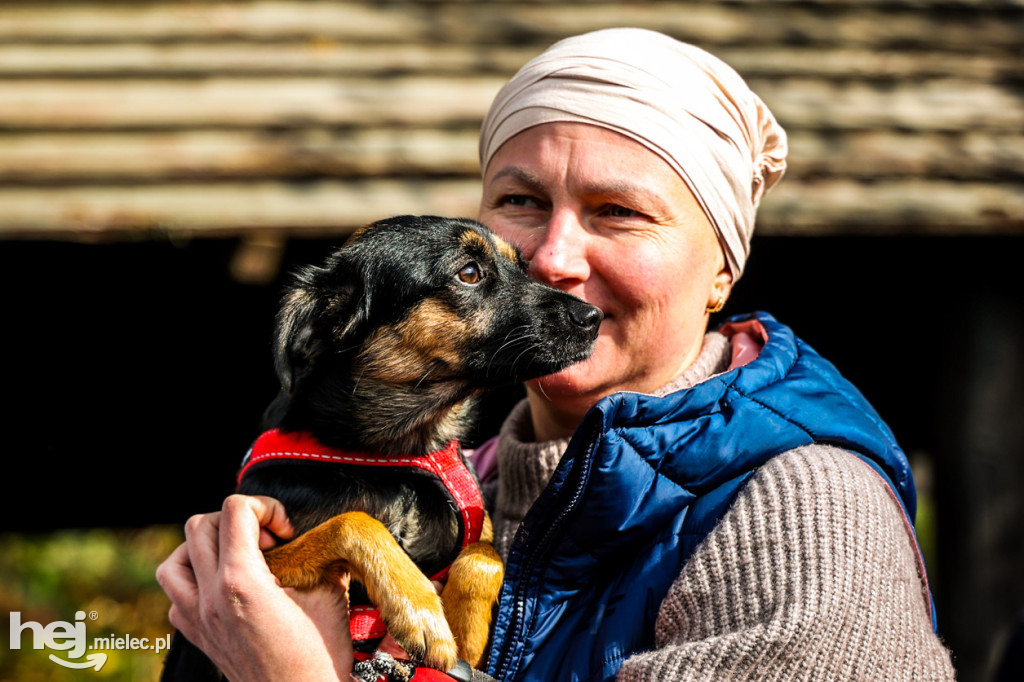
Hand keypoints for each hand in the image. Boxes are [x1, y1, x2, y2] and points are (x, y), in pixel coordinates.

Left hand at [156, 494, 354, 680]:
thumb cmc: (318, 659)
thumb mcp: (328, 595)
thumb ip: (319, 556)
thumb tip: (323, 536)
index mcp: (241, 582)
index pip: (235, 511)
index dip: (266, 508)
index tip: (285, 530)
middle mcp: (210, 598)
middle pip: (199, 526)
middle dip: (236, 520)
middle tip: (266, 539)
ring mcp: (198, 620)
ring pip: (174, 560)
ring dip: (204, 548)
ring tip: (236, 556)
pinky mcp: (197, 637)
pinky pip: (176, 595)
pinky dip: (195, 581)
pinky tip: (224, 587)